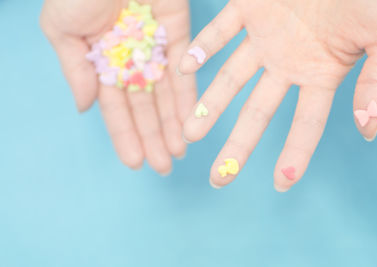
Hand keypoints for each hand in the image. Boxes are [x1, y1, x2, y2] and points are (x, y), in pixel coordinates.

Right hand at [41, 0, 195, 173]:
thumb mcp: (63, 28)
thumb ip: (73, 69)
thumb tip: (82, 108)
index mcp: (101, 60)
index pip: (114, 106)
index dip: (125, 135)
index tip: (135, 162)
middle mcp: (130, 59)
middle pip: (144, 107)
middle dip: (153, 138)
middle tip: (164, 167)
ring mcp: (155, 49)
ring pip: (166, 96)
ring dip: (172, 125)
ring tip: (179, 153)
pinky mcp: (180, 35)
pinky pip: (185, 72)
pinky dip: (188, 98)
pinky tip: (191, 123)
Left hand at [179, 0, 376, 190]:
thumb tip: (368, 130)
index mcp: (320, 72)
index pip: (306, 124)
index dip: (295, 155)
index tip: (281, 186)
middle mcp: (287, 62)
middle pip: (258, 112)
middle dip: (237, 145)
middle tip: (217, 178)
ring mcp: (265, 36)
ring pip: (231, 78)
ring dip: (209, 104)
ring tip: (188, 133)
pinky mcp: (248, 6)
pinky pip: (220, 30)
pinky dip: (203, 46)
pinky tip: (184, 67)